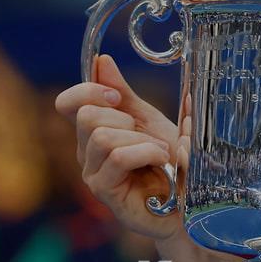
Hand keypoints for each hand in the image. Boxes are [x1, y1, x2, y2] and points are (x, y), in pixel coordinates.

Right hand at [54, 54, 180, 240]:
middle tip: (149, 136)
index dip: (89, 90)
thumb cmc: (172, 164)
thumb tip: (102, 61)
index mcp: (95, 131)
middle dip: (124, 118)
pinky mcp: (106, 193)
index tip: (118, 97)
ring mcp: (93, 174)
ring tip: (162, 153)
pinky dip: (145, 152)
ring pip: (101, 137)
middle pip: (86, 116)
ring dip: (141, 140)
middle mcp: (87, 153)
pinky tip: (161, 162)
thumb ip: (125, 95)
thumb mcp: (150, 122)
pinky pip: (117, 157)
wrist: (192, 200)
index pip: (68, 103)